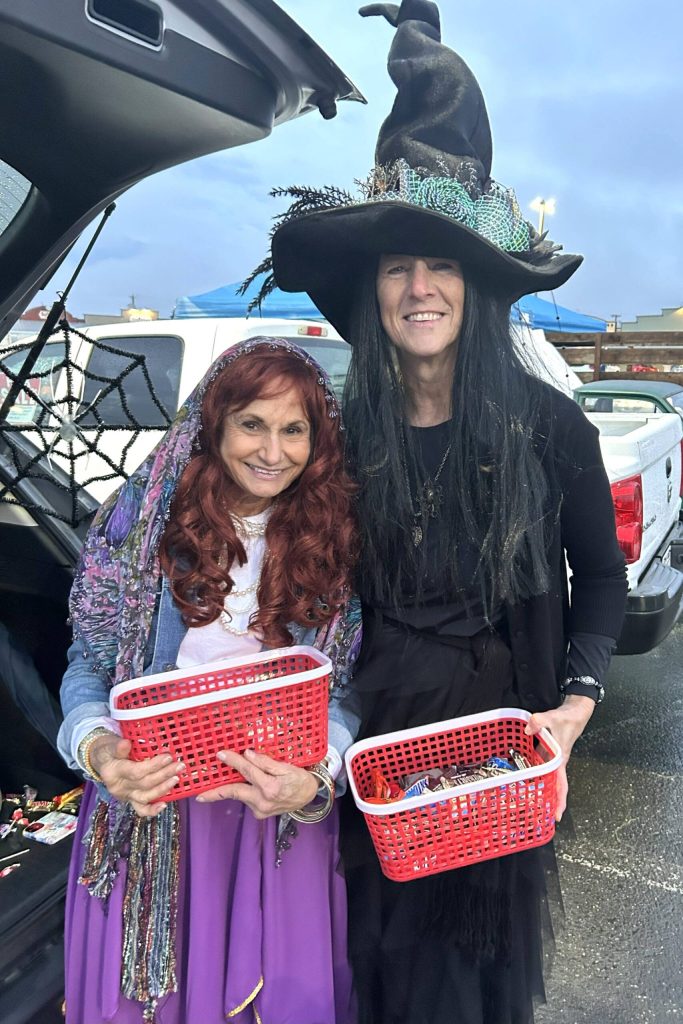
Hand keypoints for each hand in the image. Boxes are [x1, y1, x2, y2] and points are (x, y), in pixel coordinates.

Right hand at [88, 733, 182, 816]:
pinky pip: (141, 809)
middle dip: (164, 775)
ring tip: (177, 778)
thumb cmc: (109, 751)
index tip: (168, 756)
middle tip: (179, 766)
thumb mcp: (110, 745)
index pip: (136, 772)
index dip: (153, 765)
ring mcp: (125, 796)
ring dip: (163, 789)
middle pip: (144, 784)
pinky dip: (152, 810)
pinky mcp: (130, 801)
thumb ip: (118, 746)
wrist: (103, 761)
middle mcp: (119, 787)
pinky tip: (164, 804)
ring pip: (145, 797)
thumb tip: (126, 744)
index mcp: (113, 772)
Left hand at [196, 749, 318, 818]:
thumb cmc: (299, 780)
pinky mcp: (260, 814)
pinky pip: (246, 800)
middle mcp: (263, 802)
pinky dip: (241, 792)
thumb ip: (266, 762)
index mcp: (270, 788)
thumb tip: (248, 754)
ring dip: (228, 789)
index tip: (221, 754)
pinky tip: (241, 786)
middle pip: (234, 792)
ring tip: (213, 786)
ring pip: (240, 795)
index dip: (233, 761)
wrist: (310, 797)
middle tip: (199, 795)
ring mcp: (260, 810)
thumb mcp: (286, 767)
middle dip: (215, 793)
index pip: (247, 771)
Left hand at [524, 695, 595, 822]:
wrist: (575, 713)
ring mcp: (552, 758)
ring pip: (547, 778)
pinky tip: (526, 779)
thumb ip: (539, 722)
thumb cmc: (567, 719)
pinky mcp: (548, 753)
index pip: (560, 785)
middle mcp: (557, 762)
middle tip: (538, 817)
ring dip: (541, 790)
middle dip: (549, 802)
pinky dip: (535, 775)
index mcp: (560, 760)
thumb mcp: (552, 718)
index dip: (559, 801)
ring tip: (530, 804)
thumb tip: (528, 729)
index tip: (556, 816)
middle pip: (554, 787)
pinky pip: (541, 767)